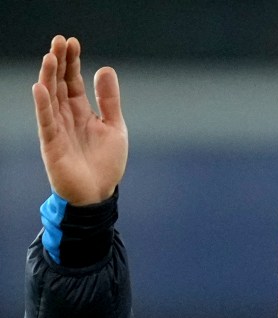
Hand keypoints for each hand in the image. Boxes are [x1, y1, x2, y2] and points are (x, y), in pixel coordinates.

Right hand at [32, 35, 127, 204]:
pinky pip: (46, 122)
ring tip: (50, 56)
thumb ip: (109, 101)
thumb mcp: (115, 128)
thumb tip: (105, 68)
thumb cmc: (106, 164)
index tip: (73, 42)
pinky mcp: (52, 144)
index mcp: (82, 112)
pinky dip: (43, 105)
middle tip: (59, 41)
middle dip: (59, 62)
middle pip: (59, 84)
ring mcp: (58, 129)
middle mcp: (67, 117)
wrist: (99, 194)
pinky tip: (40, 87)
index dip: (73, 62)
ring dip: (49, 77)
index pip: (73, 81)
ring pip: (50, 98)